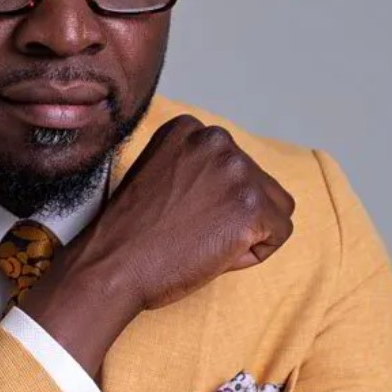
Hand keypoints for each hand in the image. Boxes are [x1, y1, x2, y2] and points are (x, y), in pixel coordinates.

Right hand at [23, 115, 295, 373]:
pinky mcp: (251, 208)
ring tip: (203, 240)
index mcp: (190, 128)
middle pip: (259, 183)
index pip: (234, 163)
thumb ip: (193, 165)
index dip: (214, 198)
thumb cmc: (130, 230)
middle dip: (234, 213)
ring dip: (248, 230)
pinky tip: (215, 253)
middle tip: (190, 230)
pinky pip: (279, 234)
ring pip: (275, 207)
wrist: (113, 264)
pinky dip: (254, 252)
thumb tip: (230, 181)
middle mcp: (217, 140)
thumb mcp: (158, 172)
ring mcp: (237, 172)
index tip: (180, 211)